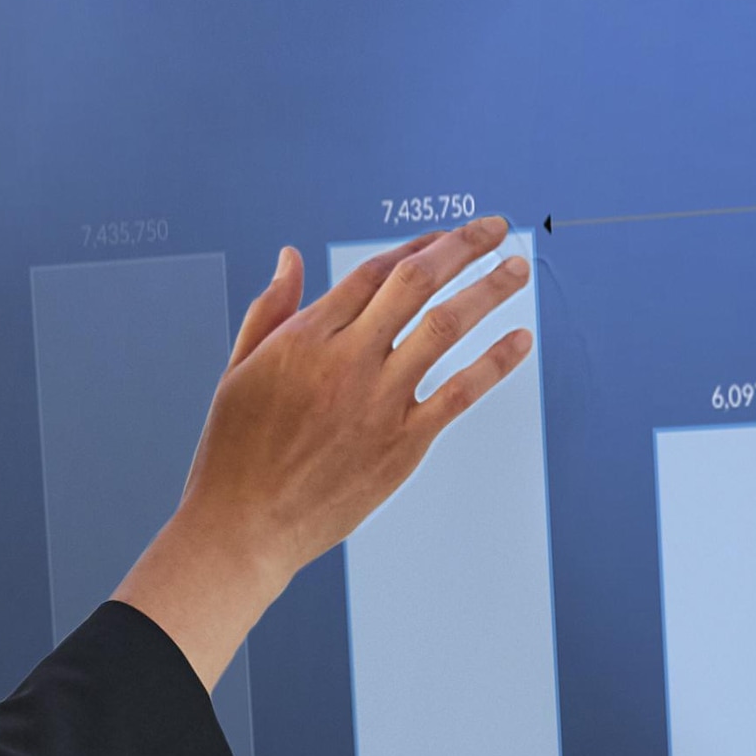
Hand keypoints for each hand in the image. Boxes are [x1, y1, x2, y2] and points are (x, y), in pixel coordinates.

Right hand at [110, 216, 534, 690]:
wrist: (244, 525)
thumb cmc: (234, 450)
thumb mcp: (239, 368)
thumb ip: (272, 309)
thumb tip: (291, 257)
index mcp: (304, 337)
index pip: (374, 272)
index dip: (415, 246)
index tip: (443, 237)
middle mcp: (346, 360)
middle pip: (416, 283)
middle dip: (461, 247)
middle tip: (494, 229)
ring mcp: (378, 401)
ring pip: (446, 327)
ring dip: (488, 290)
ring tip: (518, 269)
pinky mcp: (403, 444)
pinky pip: (460, 392)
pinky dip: (495, 362)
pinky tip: (520, 340)